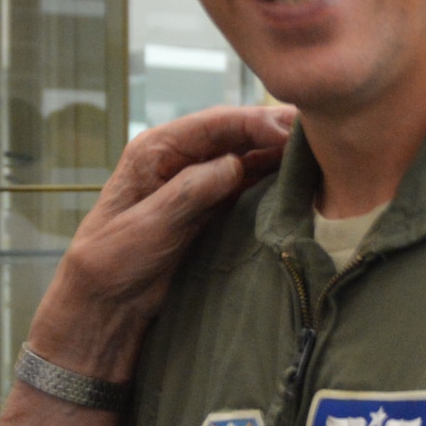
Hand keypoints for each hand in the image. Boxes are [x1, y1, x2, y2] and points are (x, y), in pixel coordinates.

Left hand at [28, 104, 293, 380]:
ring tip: (319, 150)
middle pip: (234, 134)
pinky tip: (299, 176)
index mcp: (155, 149)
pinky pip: (246, 183)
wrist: (106, 302)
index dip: (253, 122)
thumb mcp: (148, 226)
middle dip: (274, 131)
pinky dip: (271, 178)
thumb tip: (232, 164)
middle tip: (317, 132)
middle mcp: (178, 158)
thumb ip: (188, 193)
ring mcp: (196, 181)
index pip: (213, 124)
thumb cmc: (113, 261)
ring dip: (278, 153)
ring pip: (245, 156)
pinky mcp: (209, 206)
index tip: (289, 127)